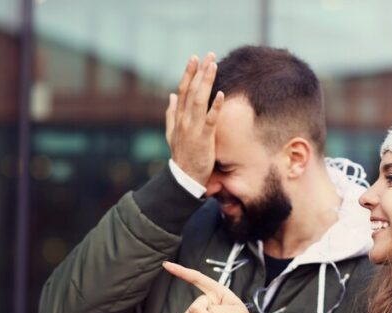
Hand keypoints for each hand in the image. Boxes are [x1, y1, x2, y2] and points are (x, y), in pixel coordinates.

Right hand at [165, 52, 223, 185]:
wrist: (184, 177)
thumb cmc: (181, 155)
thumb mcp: (171, 133)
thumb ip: (171, 113)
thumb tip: (171, 96)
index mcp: (178, 117)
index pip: (183, 90)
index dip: (188, 73)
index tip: (195, 58)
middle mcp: (184, 120)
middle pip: (191, 91)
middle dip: (200, 72)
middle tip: (209, 55)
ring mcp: (193, 129)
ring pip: (199, 100)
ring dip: (206, 82)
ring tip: (214, 66)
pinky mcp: (204, 138)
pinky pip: (210, 120)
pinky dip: (215, 107)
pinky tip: (221, 94)